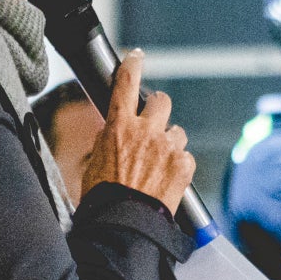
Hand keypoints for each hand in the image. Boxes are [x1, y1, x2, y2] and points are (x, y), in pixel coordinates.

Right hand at [79, 51, 194, 214]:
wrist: (124, 223)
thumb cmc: (104, 197)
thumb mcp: (95, 161)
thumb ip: (109, 139)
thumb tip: (115, 130)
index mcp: (119, 126)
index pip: (126, 83)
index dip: (132, 65)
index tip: (136, 57)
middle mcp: (146, 131)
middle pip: (161, 101)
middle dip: (158, 110)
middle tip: (153, 126)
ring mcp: (167, 147)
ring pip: (176, 131)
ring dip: (170, 142)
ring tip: (158, 165)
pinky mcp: (184, 164)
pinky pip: (185, 155)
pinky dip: (179, 165)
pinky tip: (167, 180)